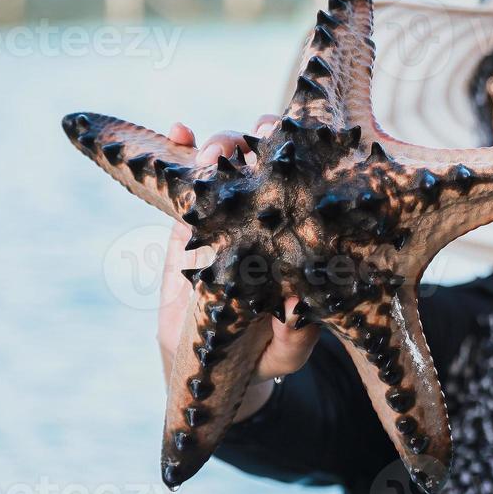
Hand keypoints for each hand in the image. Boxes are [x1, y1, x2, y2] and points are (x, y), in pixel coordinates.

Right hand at [156, 117, 321, 420]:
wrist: (207, 363)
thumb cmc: (266, 352)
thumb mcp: (288, 350)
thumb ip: (297, 335)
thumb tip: (296, 307)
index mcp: (300, 236)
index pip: (312, 188)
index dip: (313, 162)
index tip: (305, 151)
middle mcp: (266, 215)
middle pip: (270, 160)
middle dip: (265, 136)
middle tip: (260, 136)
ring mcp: (225, 212)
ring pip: (227, 160)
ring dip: (223, 144)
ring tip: (214, 155)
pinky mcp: (185, 219)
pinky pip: (182, 176)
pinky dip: (180, 145)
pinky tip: (179, 130)